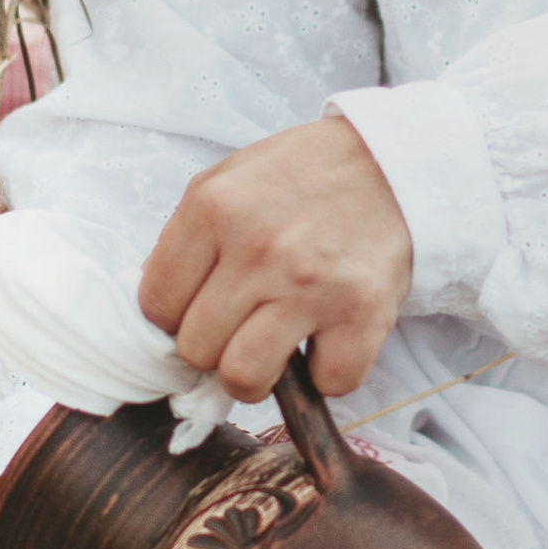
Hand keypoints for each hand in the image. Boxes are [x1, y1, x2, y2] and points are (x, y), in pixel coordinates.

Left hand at [138, 116, 411, 405]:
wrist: (393, 163)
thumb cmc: (304, 176)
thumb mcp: (228, 181)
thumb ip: (185, 239)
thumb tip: (154, 309)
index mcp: (214, 209)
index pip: (155, 306)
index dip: (173, 317)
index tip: (199, 308)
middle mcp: (258, 249)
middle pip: (196, 349)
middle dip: (215, 344)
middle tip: (243, 321)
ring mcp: (310, 286)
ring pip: (244, 378)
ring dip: (258, 373)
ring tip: (275, 344)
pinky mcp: (361, 314)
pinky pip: (326, 385)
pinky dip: (327, 374)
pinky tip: (328, 339)